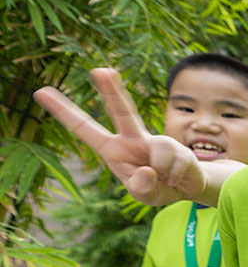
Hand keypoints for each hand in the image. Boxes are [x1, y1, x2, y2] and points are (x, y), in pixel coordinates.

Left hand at [33, 68, 204, 204]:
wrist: (188, 188)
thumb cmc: (157, 188)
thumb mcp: (144, 196)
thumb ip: (141, 188)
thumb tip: (149, 169)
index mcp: (113, 149)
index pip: (85, 128)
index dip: (63, 111)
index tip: (40, 91)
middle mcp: (132, 139)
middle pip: (122, 111)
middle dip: (111, 90)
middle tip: (100, 70)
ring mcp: (156, 140)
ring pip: (159, 147)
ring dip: (163, 172)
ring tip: (166, 180)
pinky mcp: (177, 145)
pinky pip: (175, 161)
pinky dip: (175, 176)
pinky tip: (176, 177)